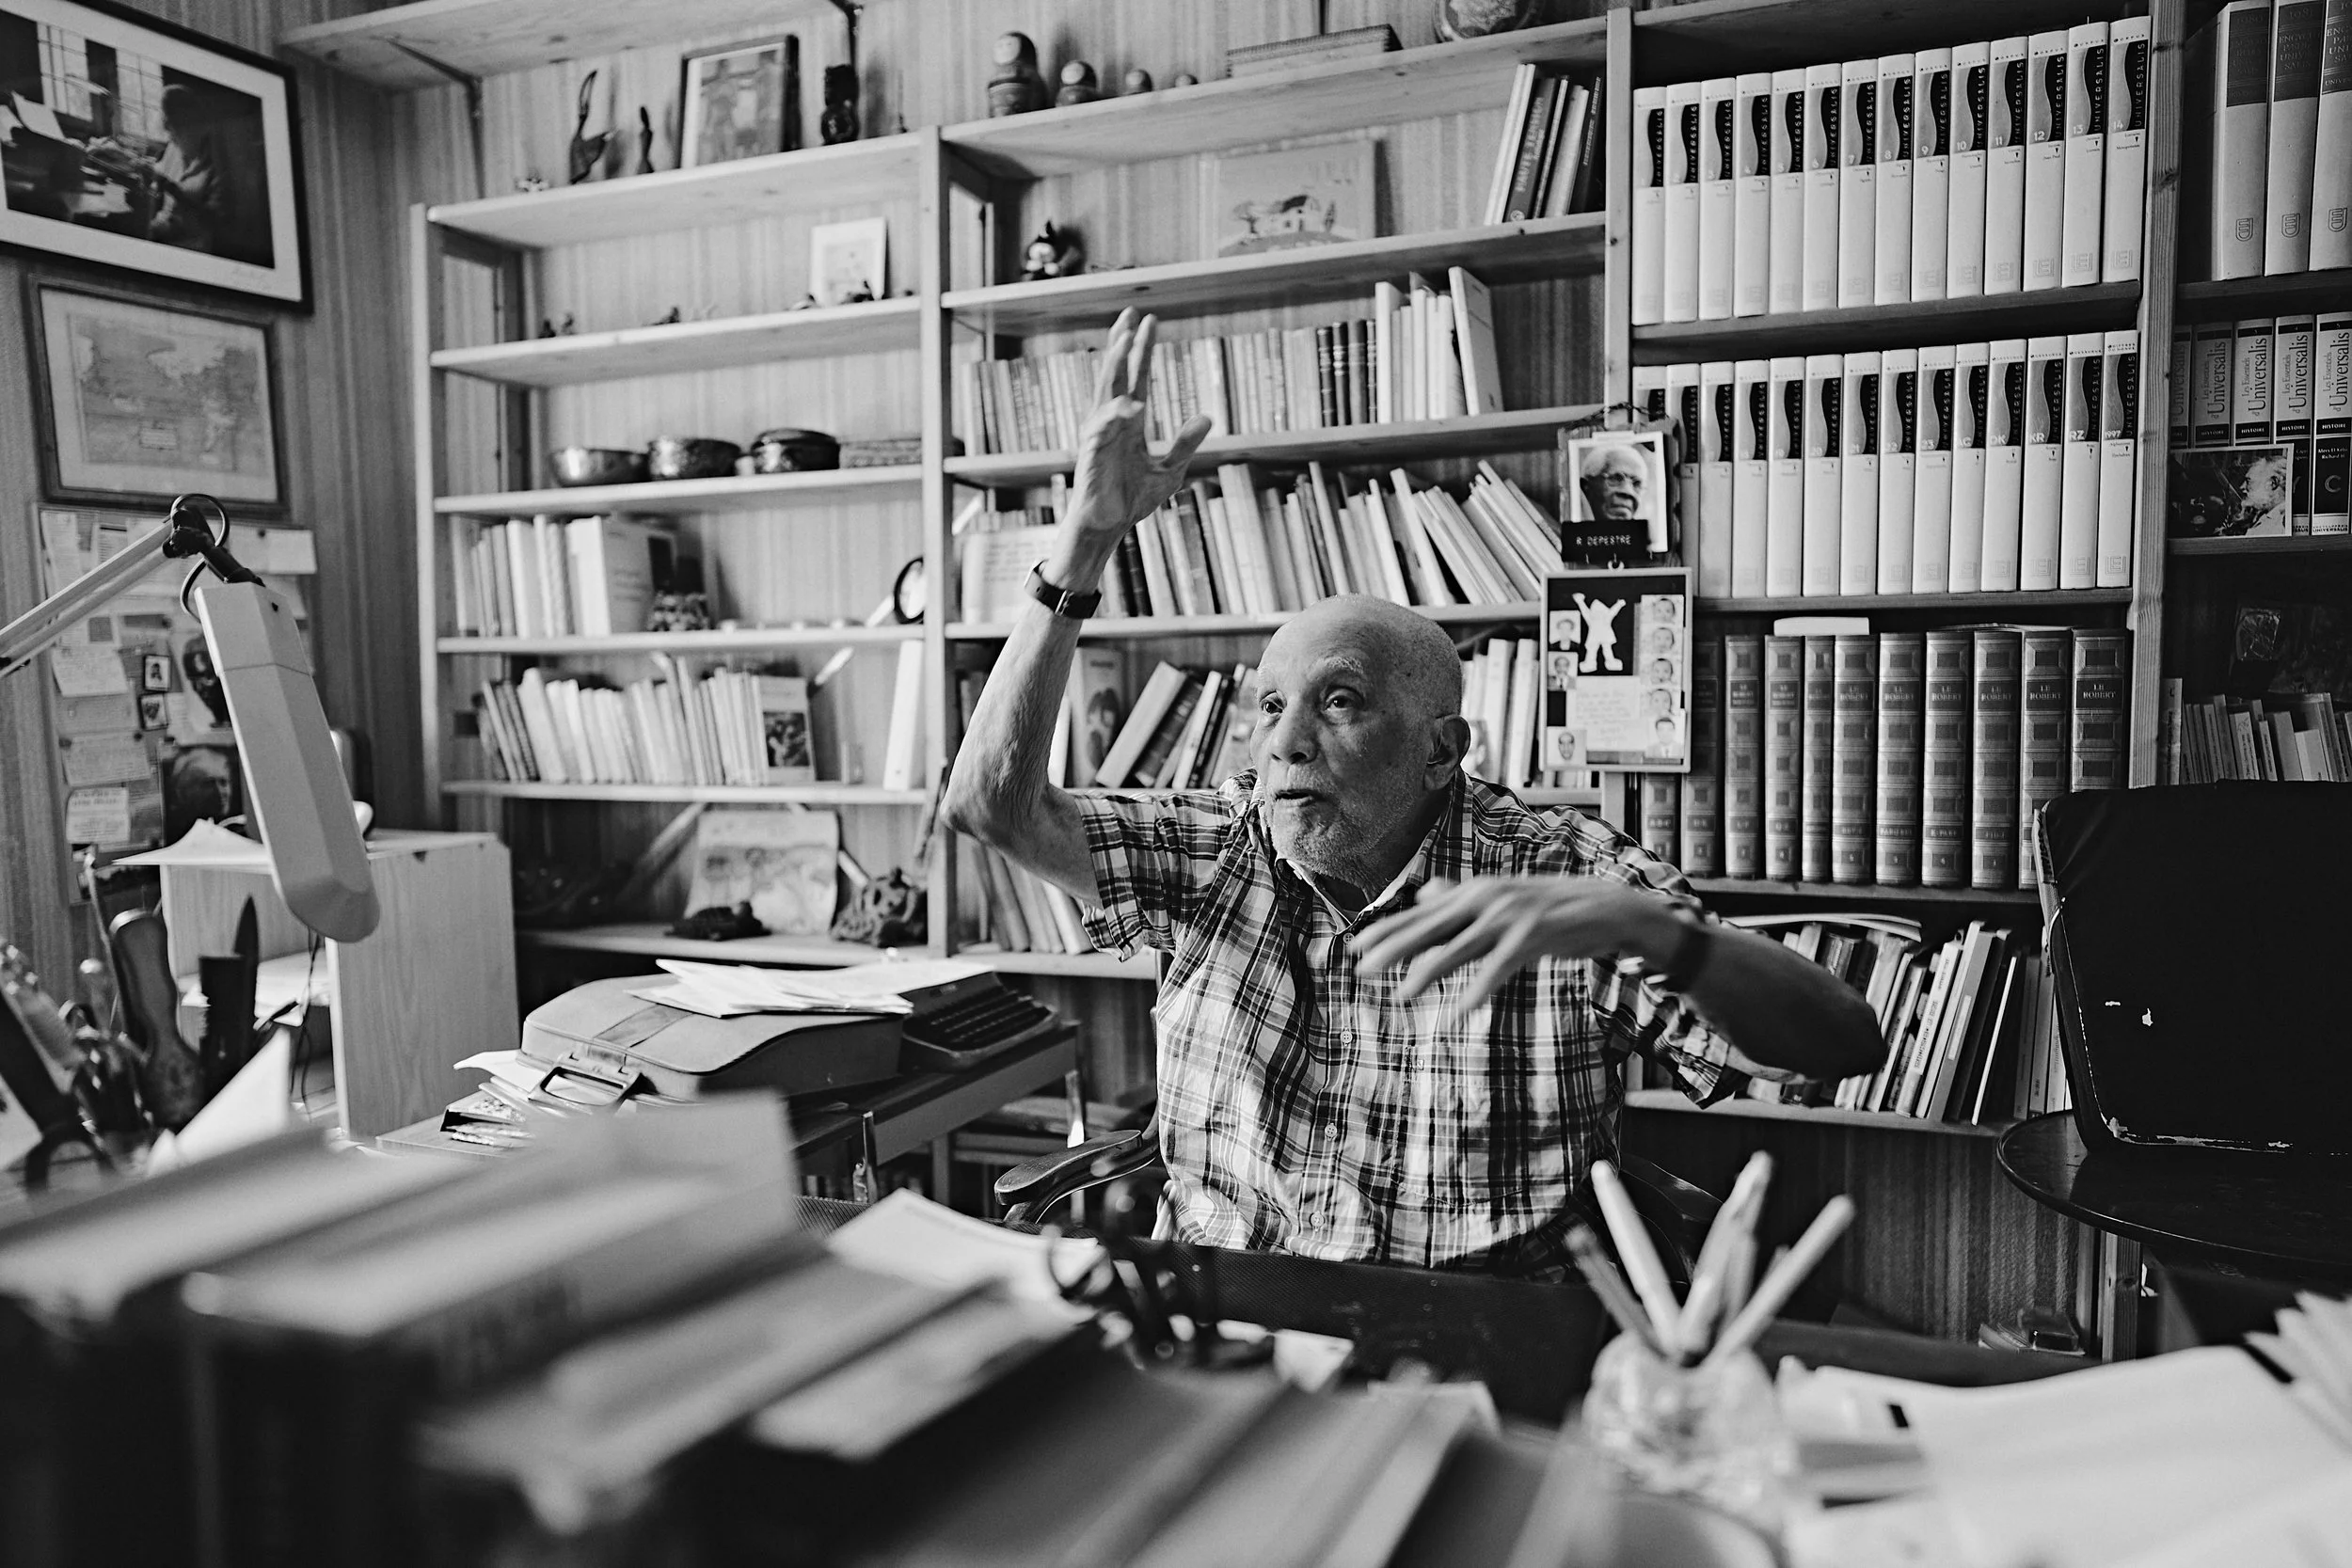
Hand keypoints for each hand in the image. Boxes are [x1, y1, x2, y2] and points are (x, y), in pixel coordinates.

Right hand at [1061, 309, 1211, 561]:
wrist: (1109, 527)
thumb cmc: (1132, 499)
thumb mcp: (1170, 470)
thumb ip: (1186, 443)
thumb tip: (1208, 416)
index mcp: (1129, 422)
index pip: (1136, 376)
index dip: (1143, 348)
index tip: (1150, 320)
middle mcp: (1111, 422)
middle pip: (1116, 373)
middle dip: (1124, 342)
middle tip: (1133, 313)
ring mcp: (1099, 435)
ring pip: (1106, 392)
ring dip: (1114, 365)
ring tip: (1125, 340)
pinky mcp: (1091, 455)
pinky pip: (1101, 430)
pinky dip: (1114, 416)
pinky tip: (1130, 406)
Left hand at [1349, 876, 1682, 1015]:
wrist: (1607, 905)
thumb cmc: (1551, 906)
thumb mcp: (1503, 899)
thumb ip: (1463, 900)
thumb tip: (1428, 892)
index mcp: (1476, 892)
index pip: (1422, 914)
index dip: (1388, 931)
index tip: (1356, 948)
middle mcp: (1486, 899)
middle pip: (1430, 927)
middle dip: (1393, 948)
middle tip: (1361, 969)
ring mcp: (1510, 916)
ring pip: (1458, 947)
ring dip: (1427, 972)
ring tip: (1401, 995)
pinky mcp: (1534, 936)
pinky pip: (1500, 967)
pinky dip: (1480, 988)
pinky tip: (1462, 1010)